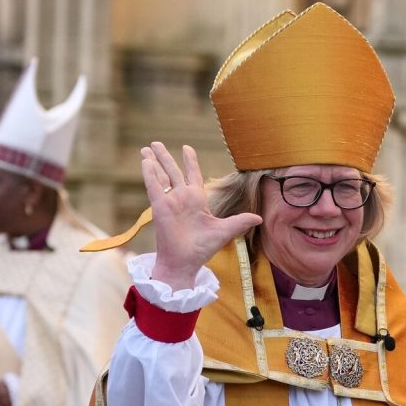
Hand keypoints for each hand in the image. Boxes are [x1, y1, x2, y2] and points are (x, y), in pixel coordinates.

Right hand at [142, 142, 261, 289]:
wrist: (185, 263)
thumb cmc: (202, 249)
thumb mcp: (224, 231)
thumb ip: (240, 221)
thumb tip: (259, 218)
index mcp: (197, 201)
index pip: (193, 175)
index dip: (190, 162)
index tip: (186, 148)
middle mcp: (182, 198)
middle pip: (173, 172)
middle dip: (165, 157)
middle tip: (156, 142)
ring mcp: (170, 202)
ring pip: (161, 176)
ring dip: (154, 161)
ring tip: (147, 147)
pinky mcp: (160, 207)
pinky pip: (154, 187)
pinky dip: (150, 174)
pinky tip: (146, 161)